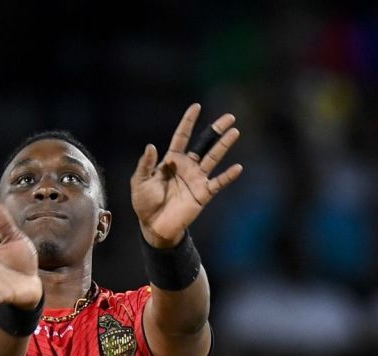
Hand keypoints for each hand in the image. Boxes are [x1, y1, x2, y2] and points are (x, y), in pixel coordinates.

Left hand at [131, 106, 242, 248]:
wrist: (154, 226)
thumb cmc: (144, 203)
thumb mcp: (139, 182)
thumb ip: (146, 164)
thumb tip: (151, 146)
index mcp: (172, 160)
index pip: (182, 136)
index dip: (188, 121)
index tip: (196, 107)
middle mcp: (187, 166)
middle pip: (204, 143)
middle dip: (216, 129)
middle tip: (230, 117)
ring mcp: (197, 179)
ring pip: (213, 158)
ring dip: (224, 146)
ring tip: (235, 132)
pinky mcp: (203, 194)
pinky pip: (218, 183)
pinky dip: (228, 176)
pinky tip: (238, 167)